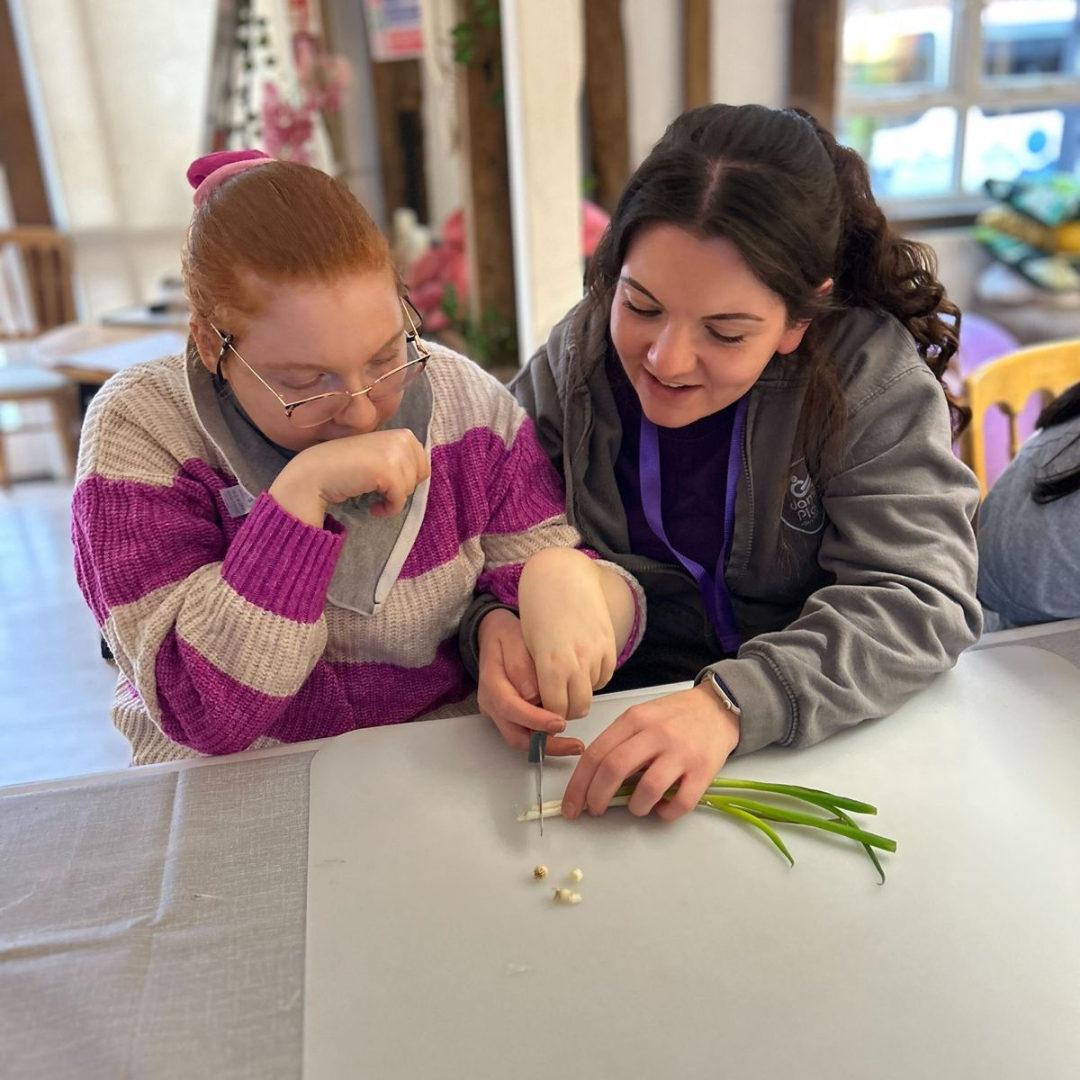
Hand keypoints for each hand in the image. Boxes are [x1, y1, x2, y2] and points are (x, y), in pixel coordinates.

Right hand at [269, 429, 429, 526]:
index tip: (388, 482)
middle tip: (381, 490)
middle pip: (420, 476)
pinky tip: (373, 508)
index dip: (408, 478)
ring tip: (374, 497)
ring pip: (410, 488)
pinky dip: (389, 510)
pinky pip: (400, 500)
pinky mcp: (387, 472)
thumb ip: (399, 457)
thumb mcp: (377, 454)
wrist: (316, 473)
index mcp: (401, 434)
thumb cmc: (344, 466)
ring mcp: (394, 454)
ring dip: (393, 498)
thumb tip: (422, 474)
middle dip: (403, 487)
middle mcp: (401, 439)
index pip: (423, 463)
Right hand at [476, 609, 583, 755]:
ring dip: (548, 745)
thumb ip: (521, 665)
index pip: (510, 708)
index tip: (559, 722)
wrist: (493, 636)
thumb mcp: (514, 638)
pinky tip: (565, 735)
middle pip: (515, 735)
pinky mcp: (508, 716)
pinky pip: (525, 733)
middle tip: (574, 745)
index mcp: (491, 683)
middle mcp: (491, 704)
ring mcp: (498, 712)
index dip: (535, 719)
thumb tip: (533, 695)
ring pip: (521, 739)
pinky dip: (545, 738)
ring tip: (575, 745)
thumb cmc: (506, 635)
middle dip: (546, 744)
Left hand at [517, 548, 617, 720]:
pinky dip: (594, 678)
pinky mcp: (610, 645)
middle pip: (578, 708)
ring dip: (581, 692)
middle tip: (559, 704)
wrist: (562, 577)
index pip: (555, 710)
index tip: (546, 714)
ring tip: (569, 679)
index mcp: (551, 664)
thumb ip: (538, 678)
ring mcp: (597, 653)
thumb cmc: (539, 609)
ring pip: (593, 692)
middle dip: (567, 711)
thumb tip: (544, 704)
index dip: (550, 716)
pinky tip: (582, 666)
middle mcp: (577, 661)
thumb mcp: (530, 647)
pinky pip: (605, 676)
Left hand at [561, 683, 739, 821]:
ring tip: (636, 807)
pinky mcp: (704, 770)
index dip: (578, 784)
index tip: (572, 805)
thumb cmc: (674, 717)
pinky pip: (680, 802)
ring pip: (647, 789)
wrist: (718, 707)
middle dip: (596, 797)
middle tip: (594, 811)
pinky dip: (666, 813)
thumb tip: (594, 782)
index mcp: (634, 719)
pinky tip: (662, 809)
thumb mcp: (641, 717)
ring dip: (635, 807)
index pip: (596, 754)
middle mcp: (655, 733)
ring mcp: (681, 752)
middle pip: (614, 769)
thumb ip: (619, 743)